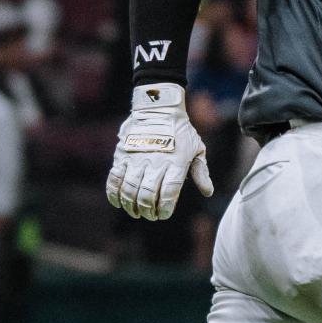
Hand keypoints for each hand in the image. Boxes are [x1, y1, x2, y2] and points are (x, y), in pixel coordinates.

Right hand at [106, 83, 212, 220]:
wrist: (158, 107)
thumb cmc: (180, 131)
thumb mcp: (197, 148)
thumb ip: (201, 172)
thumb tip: (208, 192)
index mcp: (175, 162)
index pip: (169, 192)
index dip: (165, 208)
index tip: (164, 214)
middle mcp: (155, 162)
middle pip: (147, 195)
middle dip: (148, 211)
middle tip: (150, 215)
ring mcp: (136, 159)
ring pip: (129, 190)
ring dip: (131, 206)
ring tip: (136, 212)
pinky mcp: (122, 155)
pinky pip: (114, 179)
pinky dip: (113, 194)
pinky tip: (118, 202)